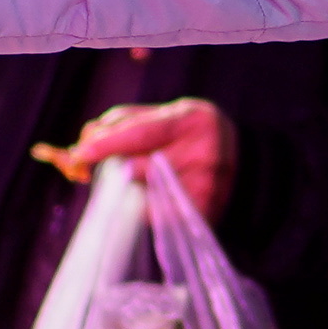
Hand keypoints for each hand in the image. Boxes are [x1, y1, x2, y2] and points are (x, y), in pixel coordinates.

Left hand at [45, 97, 234, 219]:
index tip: (81, 151)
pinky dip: (145, 205)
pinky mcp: (199, 214)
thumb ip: (126, 120)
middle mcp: (202, 153)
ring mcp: (203, 186)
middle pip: (136, 166)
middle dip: (112, 167)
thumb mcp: (169, 114)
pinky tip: (158, 194)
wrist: (247, 167)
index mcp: (192, 119)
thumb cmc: (194, 136)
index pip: (141, 133)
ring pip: (141, 192)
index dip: (107, 143)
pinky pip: (153, 213)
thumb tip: (87, 138)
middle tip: (103, 165)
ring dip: (129, 186)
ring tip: (143, 176)